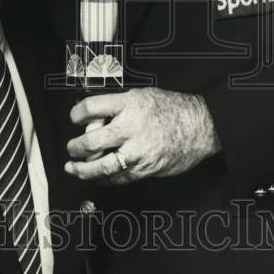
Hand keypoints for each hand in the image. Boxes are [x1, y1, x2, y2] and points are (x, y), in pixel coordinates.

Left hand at [65, 87, 219, 184]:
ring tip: (74, 168)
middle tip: (71, 148)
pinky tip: (98, 176)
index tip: (74, 117)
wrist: (202, 126)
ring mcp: (138, 151)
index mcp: (130, 104)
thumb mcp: (143, 95)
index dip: (76, 113)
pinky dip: (105, 178)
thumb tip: (95, 117)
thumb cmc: (174, 109)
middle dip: (75, 148)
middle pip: (91, 141)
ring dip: (83, 169)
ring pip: (101, 166)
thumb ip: (119, 106)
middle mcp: (131, 127)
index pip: (91, 108)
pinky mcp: (146, 168)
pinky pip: (119, 178)